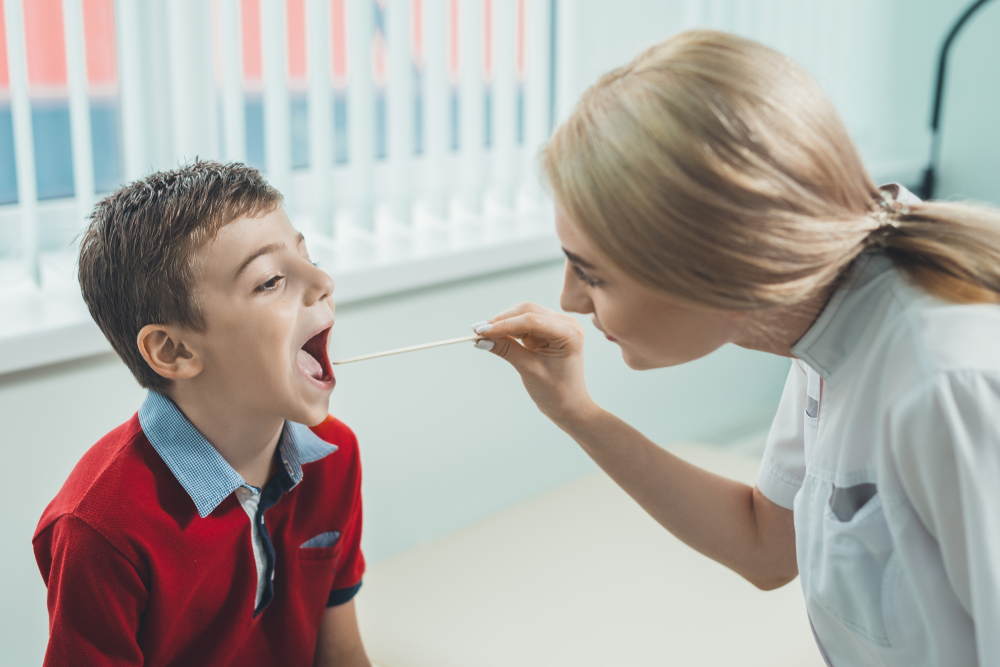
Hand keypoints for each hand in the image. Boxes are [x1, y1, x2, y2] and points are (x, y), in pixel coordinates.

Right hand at [473, 302, 596, 422]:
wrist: (569, 405)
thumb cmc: (556, 392)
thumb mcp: (529, 370)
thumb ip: (507, 350)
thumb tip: (481, 338)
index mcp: (569, 333)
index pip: (532, 321)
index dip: (504, 324)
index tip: (481, 331)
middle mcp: (566, 324)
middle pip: (527, 311)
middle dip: (501, 321)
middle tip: (477, 331)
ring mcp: (556, 325)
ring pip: (523, 314)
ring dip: (502, 323)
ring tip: (482, 335)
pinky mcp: (546, 330)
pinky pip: (523, 323)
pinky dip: (507, 329)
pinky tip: (492, 336)